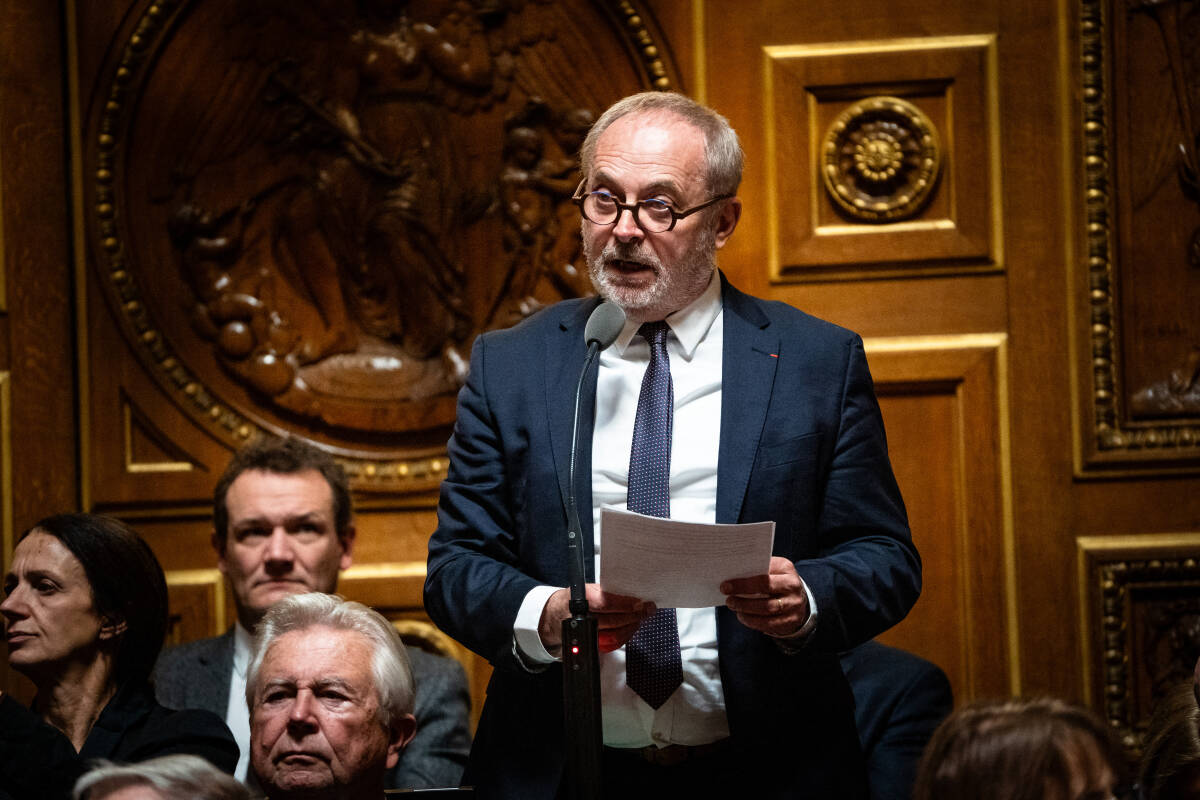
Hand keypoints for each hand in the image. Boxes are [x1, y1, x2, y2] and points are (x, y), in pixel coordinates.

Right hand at [539, 584, 653, 655]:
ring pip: (614, 636)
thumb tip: (633, 595)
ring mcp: (585, 634)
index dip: (626, 604)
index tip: (641, 603)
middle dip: (635, 616)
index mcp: (581, 599)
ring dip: (632, 627)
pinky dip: (624, 636)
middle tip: (647, 609)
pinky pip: (611, 645)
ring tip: (641, 618)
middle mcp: (582, 618)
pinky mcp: (590, 645)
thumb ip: (607, 592)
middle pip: (613, 621)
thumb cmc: (575, 599)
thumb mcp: (588, 588)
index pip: (607, 603)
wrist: (555, 615)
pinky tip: (631, 628)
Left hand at [722, 557, 809, 637]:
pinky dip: (752, 621)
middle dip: (743, 590)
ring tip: (732, 605)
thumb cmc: (777, 583)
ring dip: (746, 607)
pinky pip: (769, 623)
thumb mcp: (772, 571)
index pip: (764, 572)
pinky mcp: (790, 621)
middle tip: (726, 594)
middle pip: (767, 587)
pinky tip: (742, 616)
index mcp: (786, 568)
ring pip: (767, 607)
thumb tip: (732, 574)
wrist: (797, 601)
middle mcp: (793, 586)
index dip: (744, 579)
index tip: (726, 584)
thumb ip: (757, 571)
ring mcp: (793, 604)